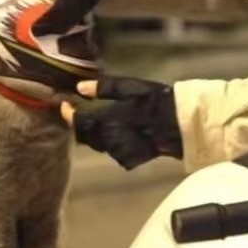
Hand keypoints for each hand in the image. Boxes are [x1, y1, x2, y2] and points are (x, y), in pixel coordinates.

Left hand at [61, 76, 182, 170]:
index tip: (65, 104)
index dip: (68, 113)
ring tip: (105, 120)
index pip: (77, 121)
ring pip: (97, 144)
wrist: (181, 126)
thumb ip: (104, 88)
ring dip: (96, 134)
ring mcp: (119, 152)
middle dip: (81, 124)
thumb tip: (79, 87)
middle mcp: (109, 139)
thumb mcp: (131, 87)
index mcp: (107, 119)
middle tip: (83, 111)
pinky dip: (112, 142)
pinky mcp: (129, 160)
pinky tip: (122, 132)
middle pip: (84, 136)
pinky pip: (112, 152)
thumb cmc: (157, 101)